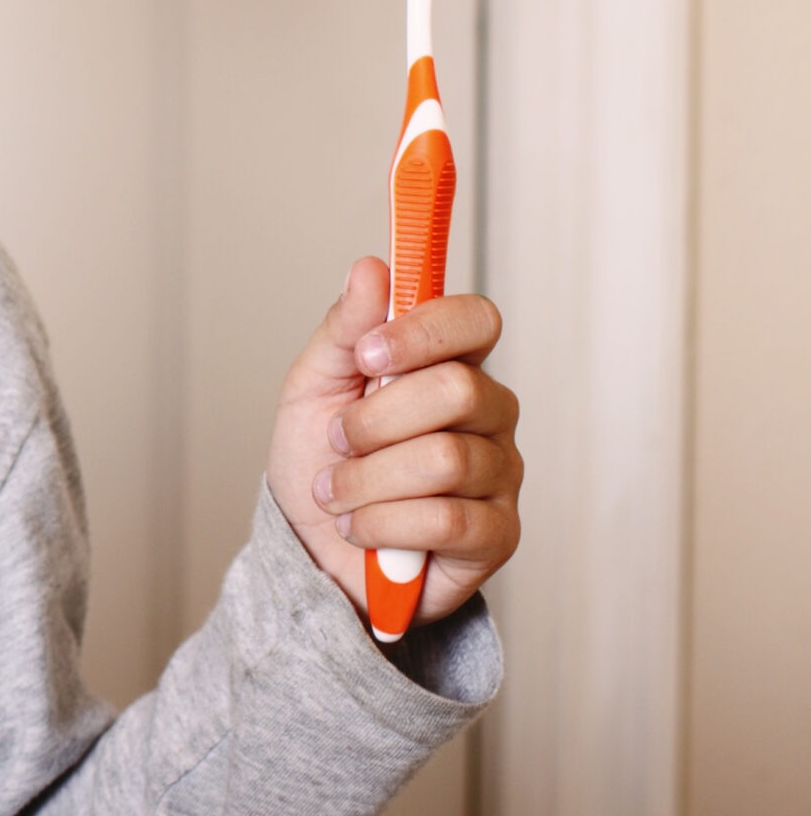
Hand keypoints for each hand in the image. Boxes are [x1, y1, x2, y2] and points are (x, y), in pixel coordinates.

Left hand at [266, 257, 523, 630]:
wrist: (315, 547)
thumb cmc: (323, 458)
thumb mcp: (315, 385)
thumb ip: (346, 328)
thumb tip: (371, 268)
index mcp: (451, 363)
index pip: (476, 320)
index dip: (424, 331)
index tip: (367, 354)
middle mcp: (489, 413)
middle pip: (457, 390)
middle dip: (375, 420)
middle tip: (339, 440)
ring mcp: (501, 474)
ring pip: (445, 460)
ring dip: (366, 480)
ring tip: (337, 492)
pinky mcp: (497, 535)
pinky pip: (448, 520)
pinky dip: (383, 524)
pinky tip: (361, 527)